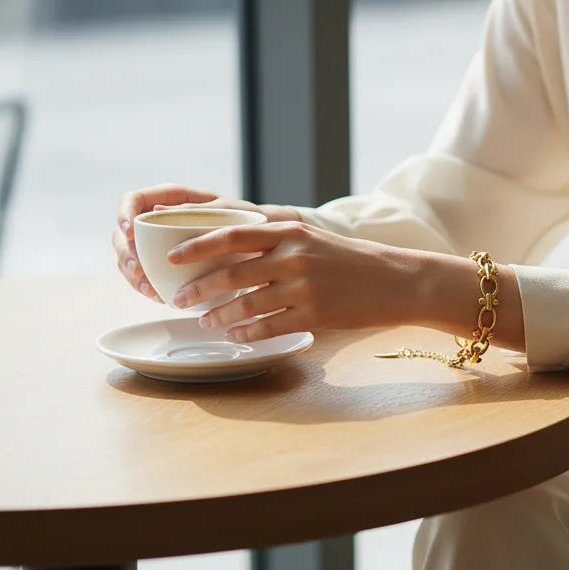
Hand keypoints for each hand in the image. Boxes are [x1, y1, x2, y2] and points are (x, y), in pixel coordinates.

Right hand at [112, 183, 298, 301]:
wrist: (271, 243)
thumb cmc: (251, 221)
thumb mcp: (227, 213)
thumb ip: (196, 212)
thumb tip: (156, 211)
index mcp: (174, 199)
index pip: (133, 200)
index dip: (124, 214)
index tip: (129, 231)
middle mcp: (162, 220)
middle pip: (123, 233)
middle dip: (126, 254)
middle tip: (140, 272)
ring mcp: (161, 244)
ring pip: (130, 257)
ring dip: (133, 275)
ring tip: (151, 290)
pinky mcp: (168, 265)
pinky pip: (145, 275)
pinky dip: (146, 287)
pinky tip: (158, 297)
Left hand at [167, 222, 422, 341]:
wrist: (397, 281)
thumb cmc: (351, 262)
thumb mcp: (312, 240)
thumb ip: (276, 243)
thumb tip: (229, 254)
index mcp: (291, 232)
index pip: (232, 235)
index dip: (196, 246)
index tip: (171, 257)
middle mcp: (295, 257)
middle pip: (231, 273)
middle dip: (198, 288)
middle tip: (179, 299)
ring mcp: (305, 287)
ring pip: (247, 304)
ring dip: (219, 315)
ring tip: (206, 321)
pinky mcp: (316, 315)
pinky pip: (270, 327)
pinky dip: (247, 334)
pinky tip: (236, 337)